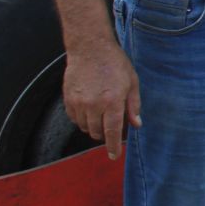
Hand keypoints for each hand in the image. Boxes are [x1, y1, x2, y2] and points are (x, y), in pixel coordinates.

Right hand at [62, 38, 140, 158]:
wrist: (90, 49)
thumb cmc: (115, 64)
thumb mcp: (132, 83)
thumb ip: (133, 106)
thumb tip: (136, 125)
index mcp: (112, 101)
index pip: (112, 131)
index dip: (112, 146)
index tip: (113, 156)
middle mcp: (93, 105)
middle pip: (98, 132)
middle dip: (106, 134)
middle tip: (113, 125)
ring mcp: (78, 102)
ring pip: (85, 127)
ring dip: (94, 127)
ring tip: (102, 114)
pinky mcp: (68, 99)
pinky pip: (74, 119)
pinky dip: (82, 119)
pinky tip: (90, 110)